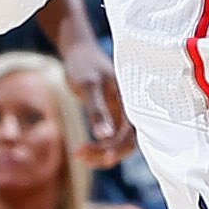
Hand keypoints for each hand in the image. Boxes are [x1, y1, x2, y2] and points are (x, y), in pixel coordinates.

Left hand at [62, 36, 134, 164]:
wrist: (79, 52)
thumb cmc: (85, 65)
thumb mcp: (89, 86)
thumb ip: (98, 111)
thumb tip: (104, 136)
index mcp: (131, 103)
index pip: (131, 136)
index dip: (117, 149)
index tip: (98, 157)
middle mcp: (131, 111)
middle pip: (125, 144)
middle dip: (104, 154)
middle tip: (78, 155)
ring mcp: (122, 115)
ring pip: (117, 144)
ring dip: (99, 153)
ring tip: (76, 154)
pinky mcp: (113, 117)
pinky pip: (110, 139)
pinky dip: (97, 147)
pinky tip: (81, 150)